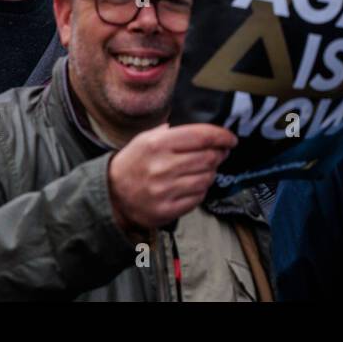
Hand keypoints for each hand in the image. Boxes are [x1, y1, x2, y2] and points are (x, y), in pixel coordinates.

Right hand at [107, 123, 236, 234]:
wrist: (111, 193)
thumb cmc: (134, 162)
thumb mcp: (146, 138)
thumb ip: (174, 131)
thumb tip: (207, 131)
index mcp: (157, 144)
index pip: (201, 136)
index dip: (222, 136)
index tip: (230, 139)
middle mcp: (162, 167)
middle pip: (208, 158)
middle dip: (219, 154)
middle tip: (220, 153)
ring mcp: (164, 191)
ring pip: (206, 179)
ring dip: (211, 172)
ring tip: (204, 169)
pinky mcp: (166, 210)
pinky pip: (198, 198)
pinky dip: (201, 190)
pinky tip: (193, 184)